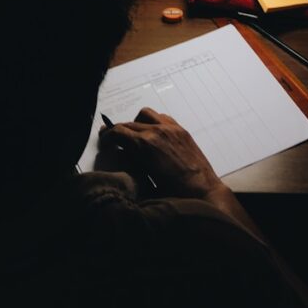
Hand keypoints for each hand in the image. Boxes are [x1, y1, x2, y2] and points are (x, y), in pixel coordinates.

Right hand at [98, 109, 263, 234]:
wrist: (203, 191)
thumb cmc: (174, 192)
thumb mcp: (146, 179)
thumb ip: (132, 162)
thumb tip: (123, 153)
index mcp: (145, 144)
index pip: (118, 132)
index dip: (108, 136)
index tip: (104, 142)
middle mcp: (157, 131)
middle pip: (129, 123)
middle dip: (119, 132)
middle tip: (115, 141)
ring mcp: (170, 128)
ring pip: (145, 114)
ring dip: (136, 123)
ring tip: (135, 136)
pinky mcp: (181, 130)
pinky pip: (162, 117)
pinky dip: (153, 122)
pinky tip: (153, 135)